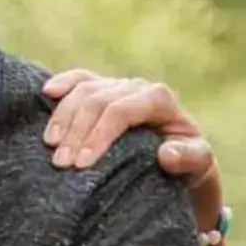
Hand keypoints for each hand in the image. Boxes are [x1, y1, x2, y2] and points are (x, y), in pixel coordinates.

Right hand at [41, 70, 219, 224]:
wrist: (179, 157)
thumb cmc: (188, 163)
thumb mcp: (199, 165)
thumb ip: (191, 159)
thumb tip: (167, 154)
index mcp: (159, 99)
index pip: (121, 111)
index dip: (98, 135)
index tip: (82, 164)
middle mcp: (137, 87)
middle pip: (97, 100)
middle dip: (76, 132)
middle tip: (61, 164)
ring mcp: (117, 86)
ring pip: (83, 90)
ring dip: (63, 117)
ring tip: (51, 146)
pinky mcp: (101, 90)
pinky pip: (79, 80)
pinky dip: (62, 84)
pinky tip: (46, 93)